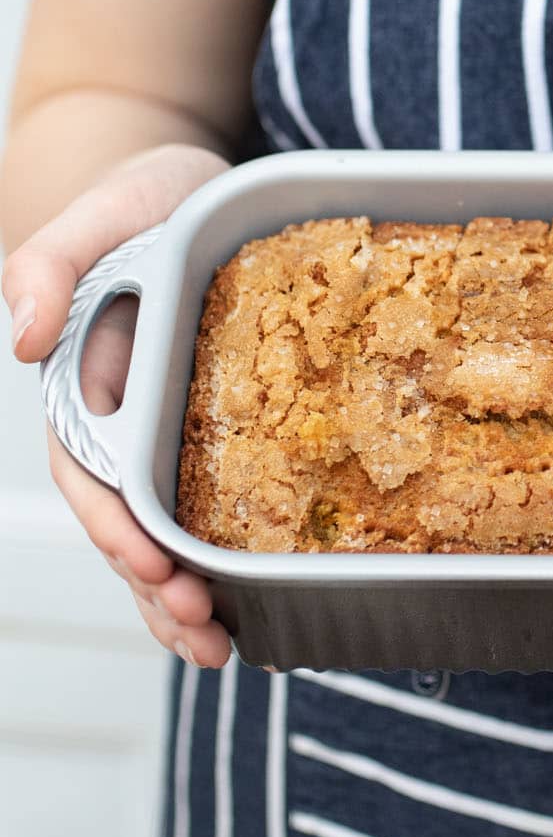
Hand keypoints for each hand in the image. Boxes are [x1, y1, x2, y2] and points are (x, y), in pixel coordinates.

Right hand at [4, 144, 234, 666]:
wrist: (191, 187)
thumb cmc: (143, 195)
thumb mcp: (104, 211)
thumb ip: (51, 261)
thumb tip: (20, 339)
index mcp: (88, 385)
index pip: (92, 474)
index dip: (117, 528)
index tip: (154, 568)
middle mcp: (120, 422)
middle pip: (127, 524)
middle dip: (157, 587)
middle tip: (206, 636)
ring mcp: (162, 433)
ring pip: (162, 532)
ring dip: (184, 596)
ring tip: (223, 649)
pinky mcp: (206, 432)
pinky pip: (206, 505)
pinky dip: (218, 559)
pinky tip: (245, 605)